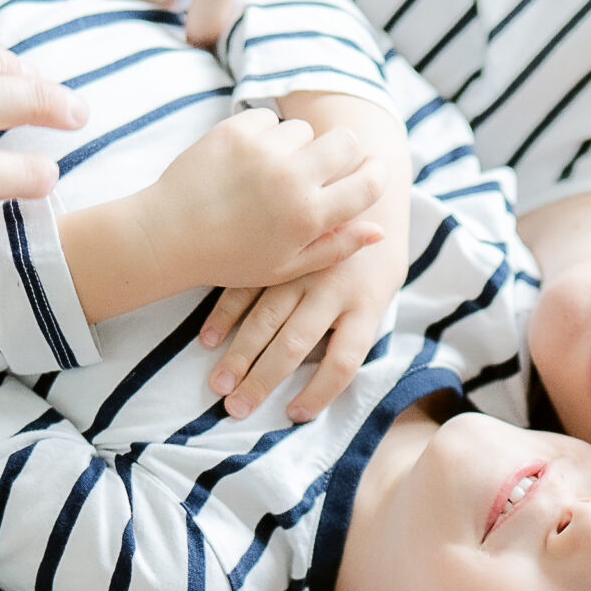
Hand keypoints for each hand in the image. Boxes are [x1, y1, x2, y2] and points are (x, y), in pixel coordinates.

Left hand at [83, 108, 388, 333]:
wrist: (168, 236)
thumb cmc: (229, 257)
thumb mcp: (286, 265)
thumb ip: (336, 246)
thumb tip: (380, 230)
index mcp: (309, 217)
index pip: (367, 183)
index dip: (376, 174)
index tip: (372, 171)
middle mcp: (292, 180)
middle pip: (346, 141)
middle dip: (344, 151)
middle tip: (327, 163)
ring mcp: (263, 152)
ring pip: (303, 129)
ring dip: (296, 145)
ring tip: (273, 169)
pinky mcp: (235, 131)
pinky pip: (268, 117)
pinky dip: (263, 134)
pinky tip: (249, 157)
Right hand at [200, 143, 409, 419]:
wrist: (366, 176)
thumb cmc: (377, 246)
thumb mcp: (383, 282)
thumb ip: (359, 323)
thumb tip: (330, 369)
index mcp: (365, 303)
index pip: (344, 360)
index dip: (320, 392)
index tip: (294, 414)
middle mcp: (332, 288)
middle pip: (294, 345)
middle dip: (262, 381)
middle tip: (236, 409)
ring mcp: (302, 267)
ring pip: (265, 319)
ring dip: (238, 356)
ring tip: (217, 385)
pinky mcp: (280, 249)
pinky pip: (247, 287)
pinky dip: (225, 315)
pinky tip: (207, 340)